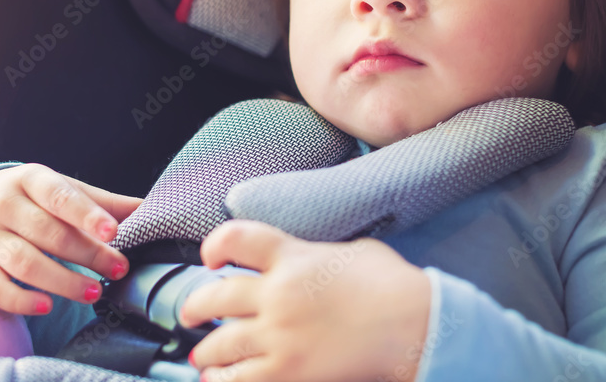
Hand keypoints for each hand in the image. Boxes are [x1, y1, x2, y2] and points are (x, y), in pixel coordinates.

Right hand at [0, 162, 142, 314]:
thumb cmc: (33, 199)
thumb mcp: (64, 190)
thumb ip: (103, 203)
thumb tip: (149, 210)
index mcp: (30, 179)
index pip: (60, 196)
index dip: (87, 214)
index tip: (114, 232)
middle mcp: (3, 205)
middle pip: (47, 233)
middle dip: (87, 253)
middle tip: (119, 268)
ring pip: (23, 262)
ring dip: (61, 281)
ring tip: (94, 292)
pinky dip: (20, 300)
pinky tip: (47, 307)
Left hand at [179, 219, 430, 381]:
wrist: (416, 326)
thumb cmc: (393, 286)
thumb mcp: (354, 252)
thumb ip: (321, 255)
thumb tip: (315, 261)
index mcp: (292, 256)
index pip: (235, 239)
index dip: (215, 245)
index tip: (210, 258)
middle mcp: (277, 293)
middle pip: (214, 297)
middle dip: (194, 307)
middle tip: (190, 314)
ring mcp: (279, 335)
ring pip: (219, 343)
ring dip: (205, 352)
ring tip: (202, 358)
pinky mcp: (288, 373)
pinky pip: (238, 380)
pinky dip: (222, 381)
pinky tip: (217, 380)